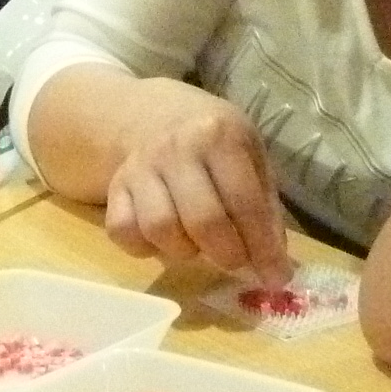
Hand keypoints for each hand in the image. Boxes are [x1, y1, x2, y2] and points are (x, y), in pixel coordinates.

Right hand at [104, 79, 292, 286]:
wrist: (154, 114)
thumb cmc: (214, 141)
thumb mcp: (251, 155)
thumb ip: (265, 206)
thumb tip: (274, 264)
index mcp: (219, 135)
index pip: (244, 202)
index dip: (262, 247)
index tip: (275, 277)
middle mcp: (177, 148)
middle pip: (202, 220)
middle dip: (227, 254)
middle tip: (237, 261)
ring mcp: (140, 166)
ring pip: (160, 229)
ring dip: (185, 251)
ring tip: (198, 245)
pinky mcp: (115, 186)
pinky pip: (123, 230)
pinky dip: (144, 247)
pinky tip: (163, 241)